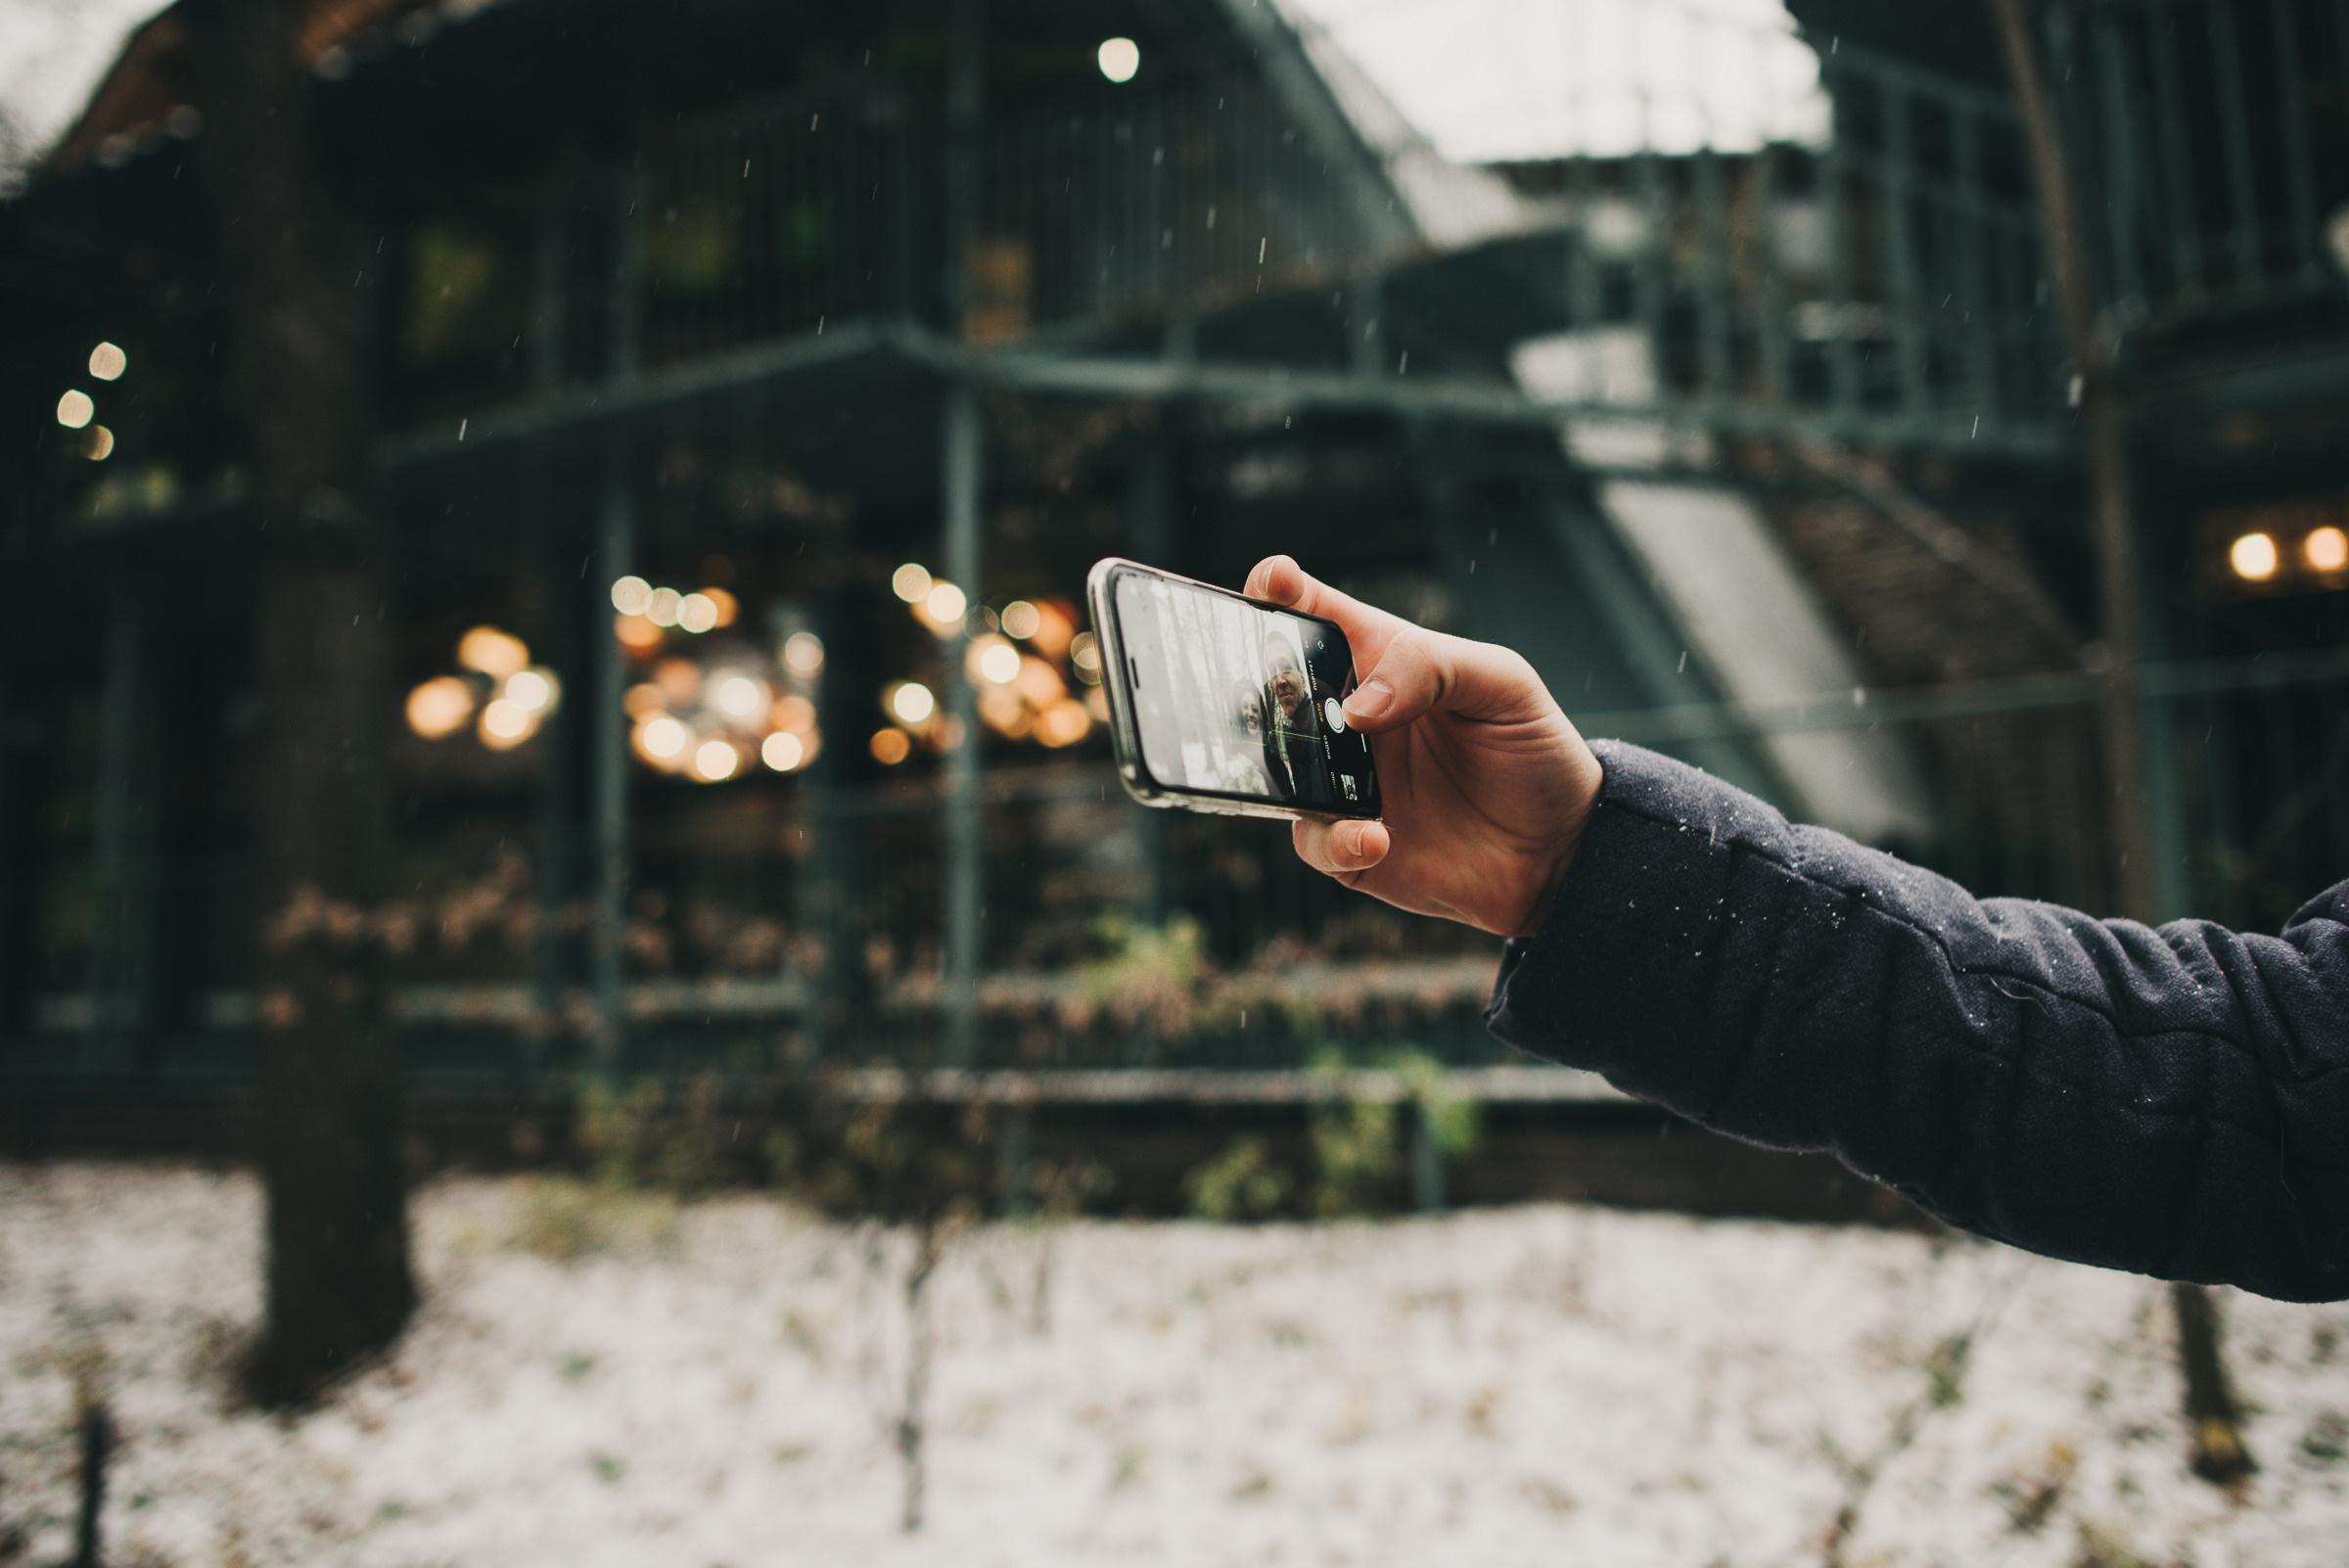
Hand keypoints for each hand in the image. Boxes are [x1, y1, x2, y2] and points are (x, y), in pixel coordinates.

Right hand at [1245, 555, 1603, 937]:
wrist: (1561, 848)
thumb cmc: (1532, 749)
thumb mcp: (1502, 682)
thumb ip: (1430, 668)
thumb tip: (1357, 708)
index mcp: (1379, 661)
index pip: (1314, 613)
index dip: (1279, 589)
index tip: (1270, 583)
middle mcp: (1348, 718)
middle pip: (1271, 687)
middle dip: (1250, 682)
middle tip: (1270, 690)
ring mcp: (1343, 781)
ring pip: (1275, 767)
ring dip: (1281, 767)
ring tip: (1320, 772)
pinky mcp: (1350, 843)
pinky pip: (1314, 839)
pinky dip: (1336, 838)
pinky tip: (1378, 834)